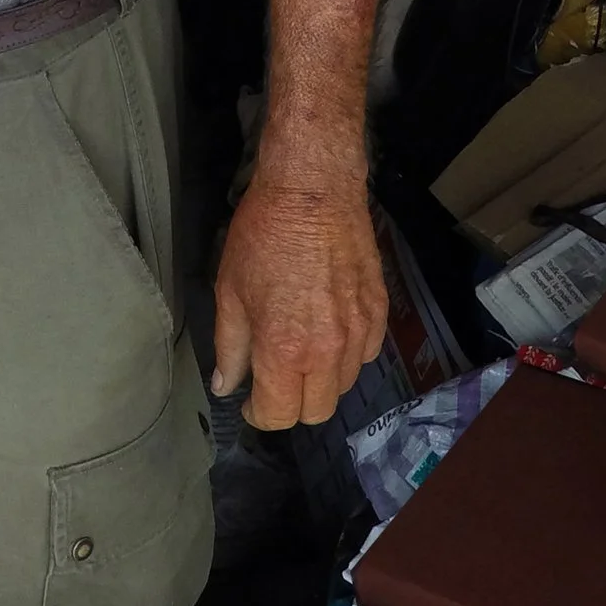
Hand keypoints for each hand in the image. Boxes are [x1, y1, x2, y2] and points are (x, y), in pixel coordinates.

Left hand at [210, 178, 387, 429]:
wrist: (313, 190)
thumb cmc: (264, 235)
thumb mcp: (230, 291)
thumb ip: (230, 347)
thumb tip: (226, 384)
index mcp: (284, 350)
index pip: (278, 415)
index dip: (258, 414)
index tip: (250, 400)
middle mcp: (326, 350)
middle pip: (317, 412)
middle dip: (291, 405)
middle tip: (275, 380)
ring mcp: (358, 331)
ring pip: (344, 385)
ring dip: (321, 381)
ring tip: (302, 351)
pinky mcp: (379, 310)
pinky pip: (366, 354)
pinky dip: (348, 355)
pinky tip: (330, 331)